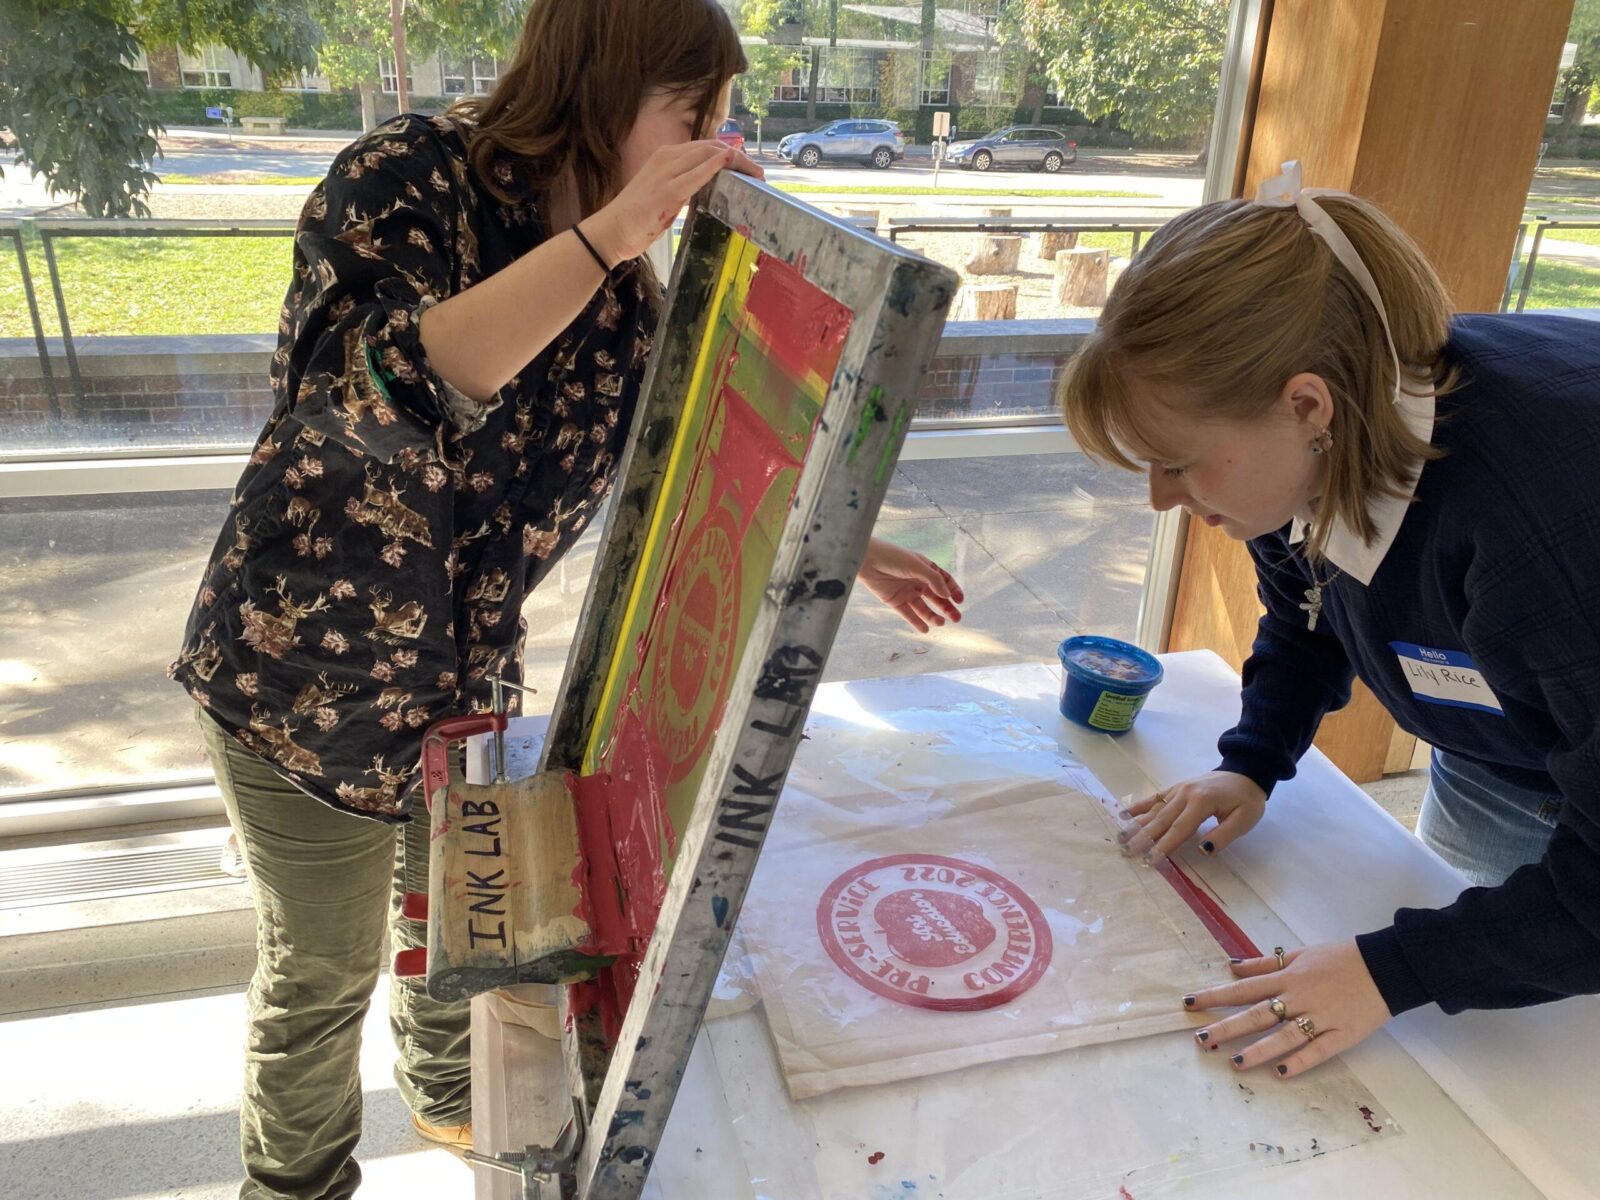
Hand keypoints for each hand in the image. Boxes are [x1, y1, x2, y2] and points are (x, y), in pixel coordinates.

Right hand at [585, 140, 762, 263]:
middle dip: (739, 157)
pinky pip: (696, 174)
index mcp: (665, 158)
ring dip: (736, 161)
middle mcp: (666, 158)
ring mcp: (666, 173)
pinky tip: (730, 162)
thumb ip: (684, 188)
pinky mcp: (666, 191)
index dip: (729, 154)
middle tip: (759, 174)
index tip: (747, 168)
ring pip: (707, 155)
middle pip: (710, 147)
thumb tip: (707, 191)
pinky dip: (715, 166)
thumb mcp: (664, 196)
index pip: (704, 148)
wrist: (610, 231)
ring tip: (756, 175)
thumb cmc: (636, 218)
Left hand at [858, 537, 964, 632]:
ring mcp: (907, 592)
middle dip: (947, 608)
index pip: (944, 581)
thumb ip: (933, 579)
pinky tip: (925, 629)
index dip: (953, 591)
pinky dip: (916, 622)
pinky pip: (908, 614)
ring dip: (933, 616)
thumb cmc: (893, 557)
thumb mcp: (917, 565)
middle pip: (937, 598)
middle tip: (957, 618)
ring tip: (940, 623)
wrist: (867, 560)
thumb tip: (947, 595)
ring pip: (923, 608)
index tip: (960, 601)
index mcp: (925, 569)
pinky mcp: (895, 601)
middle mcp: (918, 582)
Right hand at [1119, 770, 1265, 860]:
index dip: (1164, 846)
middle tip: (1126, 852)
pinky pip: (1155, 798)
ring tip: (1120, 837)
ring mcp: (1178, 789)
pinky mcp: (1176, 787)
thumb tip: (1202, 850)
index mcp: (1202, 802)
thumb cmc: (1247, 800)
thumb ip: (1223, 836)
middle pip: (1161, 820)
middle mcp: (1185, 794)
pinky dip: (1139, 806)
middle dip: (1142, 838)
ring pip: (1154, 810)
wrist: (1246, 772)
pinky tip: (1124, 814)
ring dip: (1136, 824)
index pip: (1179, 829)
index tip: (1149, 860)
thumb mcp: (1244, 820)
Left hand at [1184, 941, 1391, 1077]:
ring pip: (1284, 1036)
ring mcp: (1320, 1017)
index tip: (1189, 1003)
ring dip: (1258, 1050)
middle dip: (1227, 1027)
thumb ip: (1265, 964)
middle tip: (1201, 1040)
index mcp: (1287, 977)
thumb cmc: (1340, 958)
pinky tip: (1280, 1073)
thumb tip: (1232, 965)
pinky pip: (1318, 1051)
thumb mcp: (1300, 953)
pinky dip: (1299, 1061)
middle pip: (1257, 1014)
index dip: (1215, 995)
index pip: (1244, 988)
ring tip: (1234, 1063)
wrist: (1385, 965)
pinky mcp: (1342, 1034)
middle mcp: (1299, 997)